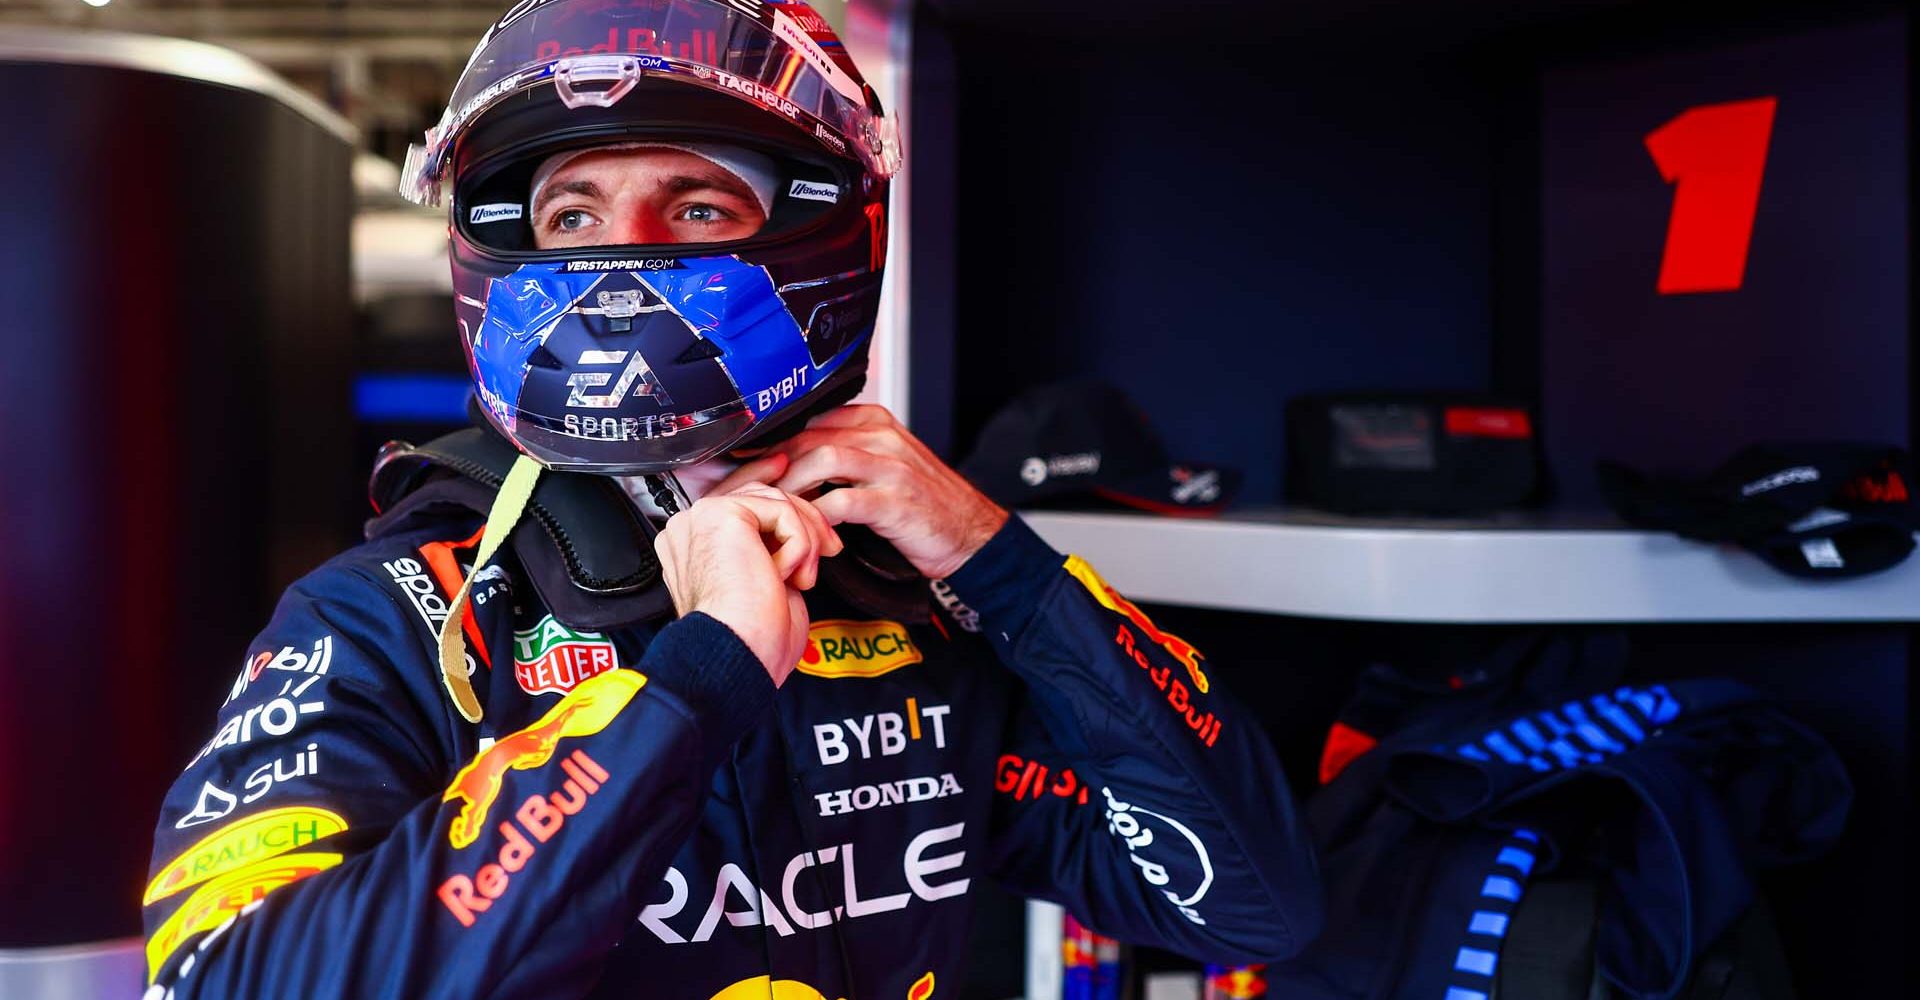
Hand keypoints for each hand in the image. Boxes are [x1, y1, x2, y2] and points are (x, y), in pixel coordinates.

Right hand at [652, 478, 842, 685]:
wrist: (739, 654)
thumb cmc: (751, 640)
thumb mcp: (764, 584)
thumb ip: (770, 550)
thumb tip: (800, 531)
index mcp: (695, 547)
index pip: (742, 507)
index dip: (782, 505)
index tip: (813, 515)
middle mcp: (691, 529)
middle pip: (762, 497)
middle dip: (806, 522)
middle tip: (830, 547)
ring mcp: (701, 519)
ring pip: (776, 502)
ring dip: (805, 541)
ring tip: (803, 579)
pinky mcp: (722, 515)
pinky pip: (782, 511)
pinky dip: (799, 546)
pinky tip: (785, 578)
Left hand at [712, 405, 1008, 579]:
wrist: (973, 537)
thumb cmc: (922, 508)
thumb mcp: (882, 468)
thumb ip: (843, 456)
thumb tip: (787, 461)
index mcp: (874, 421)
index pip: (808, 420)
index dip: (769, 441)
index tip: (739, 461)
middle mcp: (881, 435)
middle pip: (806, 437)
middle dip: (769, 464)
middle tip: (741, 490)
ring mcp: (890, 465)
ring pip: (821, 460)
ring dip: (790, 487)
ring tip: (771, 511)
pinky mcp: (895, 499)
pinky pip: (842, 501)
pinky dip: (817, 518)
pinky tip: (806, 532)